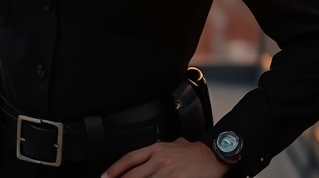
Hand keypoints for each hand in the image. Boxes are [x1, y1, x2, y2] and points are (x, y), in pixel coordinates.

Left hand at [102, 138, 229, 177]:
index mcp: (156, 149)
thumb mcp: (173, 144)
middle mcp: (159, 160)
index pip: (130, 159)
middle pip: (133, 174)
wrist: (213, 155)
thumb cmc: (195, 152)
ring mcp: (167, 173)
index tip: (105, 176)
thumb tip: (148, 153)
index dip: (115, 169)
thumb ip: (159, 149)